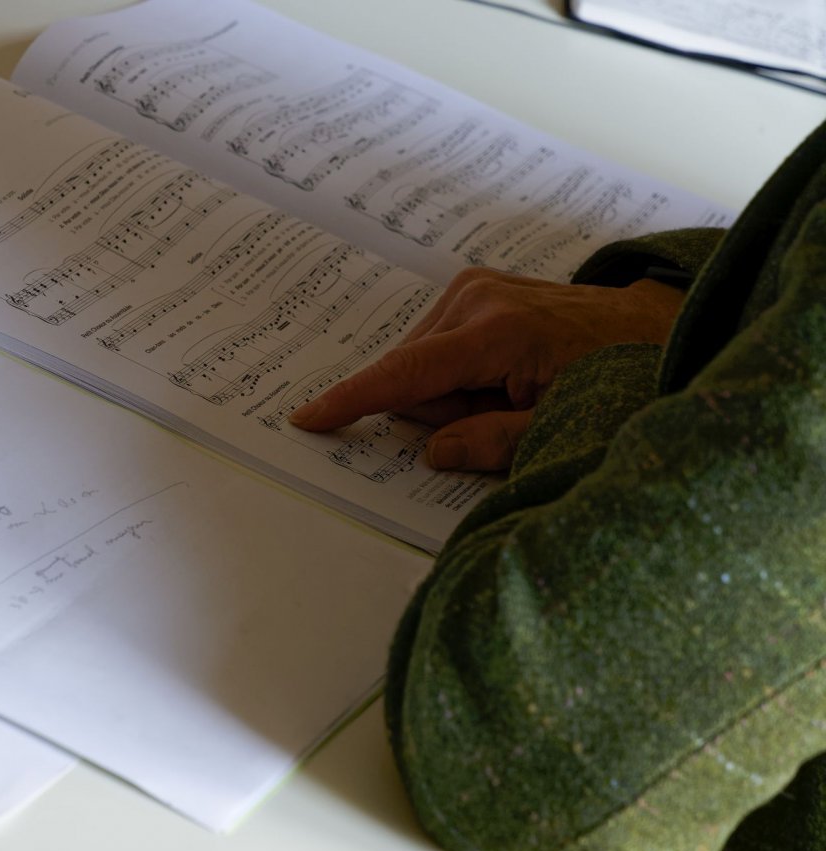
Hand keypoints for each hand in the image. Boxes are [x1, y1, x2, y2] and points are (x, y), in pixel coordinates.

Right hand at [288, 267, 684, 470]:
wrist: (655, 326)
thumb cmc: (621, 377)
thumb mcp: (564, 426)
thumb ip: (495, 444)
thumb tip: (434, 452)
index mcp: (498, 332)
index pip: (406, 374)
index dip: (354, 401)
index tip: (308, 418)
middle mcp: (477, 297)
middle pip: (412, 375)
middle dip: (440, 409)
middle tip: (503, 413)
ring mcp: (477, 286)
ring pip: (422, 362)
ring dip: (452, 390)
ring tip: (512, 391)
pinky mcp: (478, 287)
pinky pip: (438, 344)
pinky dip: (459, 369)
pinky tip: (503, 372)